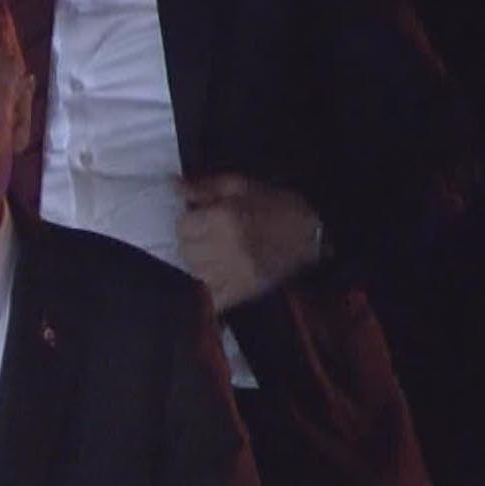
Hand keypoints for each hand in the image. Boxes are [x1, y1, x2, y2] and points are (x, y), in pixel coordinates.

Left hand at [175, 174, 322, 311]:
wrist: (312, 233)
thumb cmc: (275, 205)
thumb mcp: (240, 186)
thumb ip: (203, 187)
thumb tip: (173, 186)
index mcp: (225, 217)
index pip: (182, 227)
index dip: (188, 221)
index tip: (199, 219)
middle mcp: (226, 247)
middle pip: (185, 251)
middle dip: (191, 242)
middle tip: (205, 237)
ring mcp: (235, 273)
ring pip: (195, 273)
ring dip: (198, 264)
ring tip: (213, 255)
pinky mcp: (244, 292)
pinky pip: (212, 299)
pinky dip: (209, 291)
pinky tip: (216, 278)